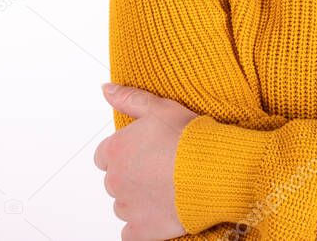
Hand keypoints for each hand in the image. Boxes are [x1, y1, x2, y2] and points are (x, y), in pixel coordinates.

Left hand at [94, 83, 200, 240]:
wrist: (213, 170)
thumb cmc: (188, 138)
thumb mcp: (159, 107)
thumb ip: (129, 98)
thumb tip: (105, 89)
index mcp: (115, 150)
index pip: (104, 156)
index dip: (125, 153)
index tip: (144, 152)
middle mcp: (115, 180)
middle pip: (114, 181)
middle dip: (132, 177)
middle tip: (160, 169)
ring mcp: (127, 208)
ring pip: (123, 206)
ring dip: (138, 200)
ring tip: (165, 189)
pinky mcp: (141, 230)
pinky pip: (131, 233)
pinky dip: (142, 226)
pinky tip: (160, 212)